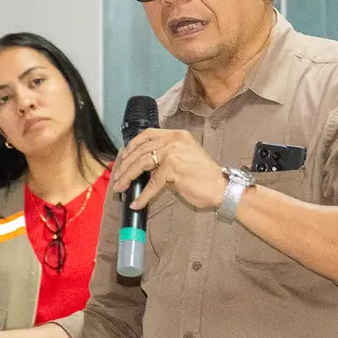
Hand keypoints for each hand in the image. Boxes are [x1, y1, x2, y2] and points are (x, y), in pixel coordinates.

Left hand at [111, 128, 227, 210]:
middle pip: (141, 150)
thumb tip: (143, 166)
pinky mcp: (173, 168)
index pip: (147, 134)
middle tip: (117, 177)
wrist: (220, 186)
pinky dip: (143, 195)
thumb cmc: (203, 175)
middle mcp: (174, 140)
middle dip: (125, 165)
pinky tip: (137, 203)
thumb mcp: (184, 157)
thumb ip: (165, 156)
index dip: (132, 146)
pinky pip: (152, 183)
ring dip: (128, 177)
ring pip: (142, 164)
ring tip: (120, 187)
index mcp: (177, 135)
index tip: (123, 157)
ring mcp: (173, 153)